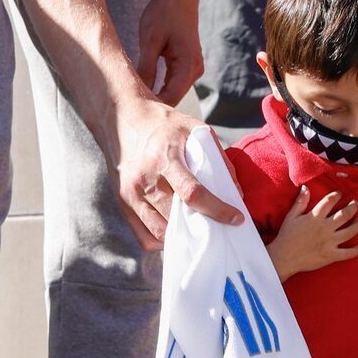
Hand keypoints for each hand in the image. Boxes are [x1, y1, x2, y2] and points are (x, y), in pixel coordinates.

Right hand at [108, 93, 242, 247]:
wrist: (122, 117)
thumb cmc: (164, 125)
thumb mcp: (194, 129)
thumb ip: (217, 158)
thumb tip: (236, 192)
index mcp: (165, 158)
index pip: (192, 193)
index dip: (217, 210)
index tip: (236, 219)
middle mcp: (144, 178)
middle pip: (176, 217)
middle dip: (203, 227)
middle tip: (220, 228)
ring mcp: (130, 193)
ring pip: (160, 232)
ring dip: (182, 237)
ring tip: (199, 231)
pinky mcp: (123, 203)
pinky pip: (143, 237)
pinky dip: (162, 240)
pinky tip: (176, 231)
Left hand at [136, 0, 204, 104]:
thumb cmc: (165, 12)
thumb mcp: (150, 40)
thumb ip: (146, 68)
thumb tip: (137, 92)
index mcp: (188, 65)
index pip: (171, 97)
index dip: (152, 107)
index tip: (132, 114)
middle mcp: (194, 70)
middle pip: (172, 97)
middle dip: (152, 105)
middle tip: (127, 112)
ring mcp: (191, 68)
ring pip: (172, 92)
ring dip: (154, 96)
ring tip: (131, 102)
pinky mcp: (185, 65)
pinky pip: (172, 83)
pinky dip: (158, 87)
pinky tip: (140, 89)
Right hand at [268, 186, 357, 279]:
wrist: (283, 258)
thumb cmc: (286, 237)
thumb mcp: (291, 216)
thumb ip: (300, 202)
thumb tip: (306, 187)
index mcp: (315, 217)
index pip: (330, 201)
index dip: (337, 195)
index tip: (340, 193)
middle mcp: (325, 228)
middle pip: (345, 214)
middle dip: (353, 207)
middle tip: (355, 204)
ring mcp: (329, 242)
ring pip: (350, 231)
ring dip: (357, 225)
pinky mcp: (331, 255)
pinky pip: (347, 253)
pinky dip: (354, 251)